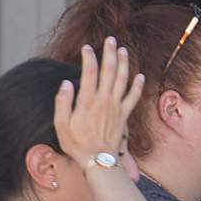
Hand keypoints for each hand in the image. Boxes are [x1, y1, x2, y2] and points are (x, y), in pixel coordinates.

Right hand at [54, 38, 144, 169]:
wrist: (97, 160)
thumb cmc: (76, 144)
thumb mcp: (61, 125)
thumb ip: (62, 102)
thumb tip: (66, 83)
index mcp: (87, 101)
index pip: (89, 73)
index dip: (89, 58)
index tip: (87, 48)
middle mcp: (104, 100)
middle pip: (109, 71)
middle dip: (110, 53)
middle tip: (111, 40)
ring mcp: (116, 107)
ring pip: (123, 80)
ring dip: (124, 63)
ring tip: (124, 50)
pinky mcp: (125, 115)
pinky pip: (133, 97)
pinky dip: (138, 85)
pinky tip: (140, 76)